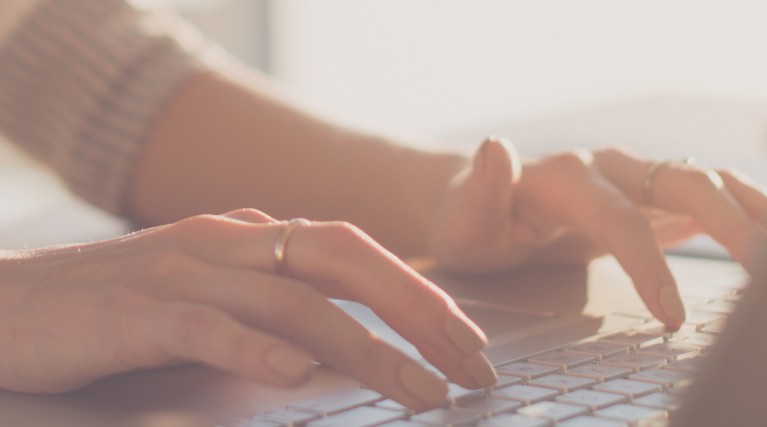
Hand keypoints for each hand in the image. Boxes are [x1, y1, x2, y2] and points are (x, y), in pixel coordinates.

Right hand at [0, 209, 493, 411]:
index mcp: (248, 237)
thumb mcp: (207, 288)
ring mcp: (181, 274)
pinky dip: (256, 351)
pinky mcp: (134, 314)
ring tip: (417, 390)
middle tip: (470, 361)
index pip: (354, 253)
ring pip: (292, 302)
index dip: (419, 291)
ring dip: (365, 348)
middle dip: (417, 308)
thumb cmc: (114, 306)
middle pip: (342, 260)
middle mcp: (225, 244)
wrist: (5, 305)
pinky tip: (297, 378)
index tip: (470, 339)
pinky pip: (206, 328)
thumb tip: (338, 326)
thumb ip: (268, 293)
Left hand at [428, 139, 766, 327]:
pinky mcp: (661, 193)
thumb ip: (479, 190)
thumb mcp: (462, 218)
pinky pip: (719, 195)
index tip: (672, 317)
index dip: (650, 264)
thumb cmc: (475, 223)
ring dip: (759, 211)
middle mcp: (614, 166)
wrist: (488, 203)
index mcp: (567, 176)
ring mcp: (642, 176)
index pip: (620, 217)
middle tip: (765, 273)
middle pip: (687, 181)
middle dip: (730, 224)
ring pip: (714, 181)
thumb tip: (495, 147)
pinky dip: (757, 211)